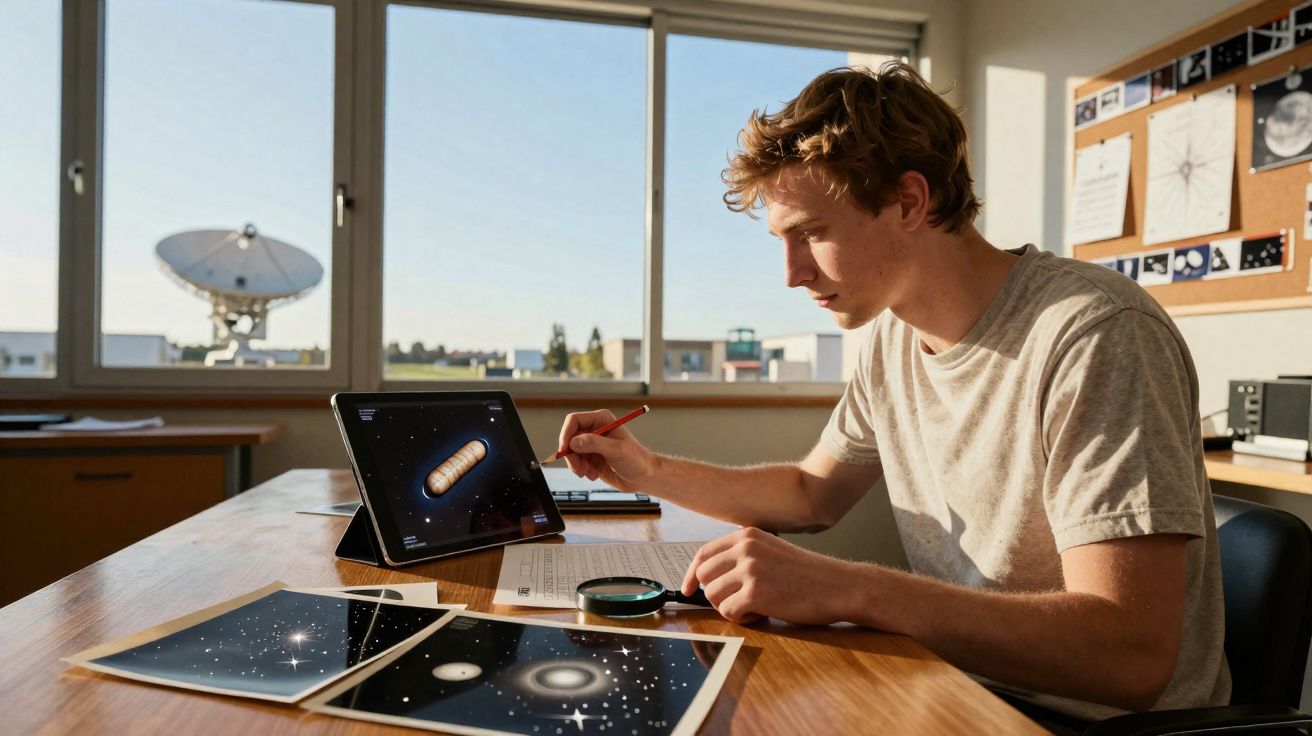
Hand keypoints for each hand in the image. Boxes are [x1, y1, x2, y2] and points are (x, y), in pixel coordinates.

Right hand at [555, 410, 657, 492]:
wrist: (644, 477)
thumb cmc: (637, 460)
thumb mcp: (616, 450)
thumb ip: (594, 444)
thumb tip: (573, 442)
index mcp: (601, 420)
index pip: (574, 421)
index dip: (566, 434)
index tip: (565, 450)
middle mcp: (595, 430)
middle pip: (569, 438)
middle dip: (571, 454)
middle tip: (578, 468)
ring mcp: (592, 445)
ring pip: (571, 452)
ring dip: (576, 465)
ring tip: (589, 473)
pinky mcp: (591, 458)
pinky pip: (576, 462)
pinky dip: (581, 470)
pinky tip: (594, 474)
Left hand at [681, 528, 859, 625]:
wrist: (838, 586)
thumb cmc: (807, 575)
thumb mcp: (771, 552)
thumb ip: (742, 558)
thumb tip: (708, 578)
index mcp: (747, 536)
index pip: (704, 553)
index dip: (691, 574)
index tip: (688, 590)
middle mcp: (746, 548)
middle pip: (704, 576)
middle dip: (715, 595)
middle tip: (738, 603)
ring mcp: (750, 568)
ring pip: (713, 595)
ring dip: (730, 607)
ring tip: (756, 606)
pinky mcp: (756, 592)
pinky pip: (728, 611)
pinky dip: (742, 619)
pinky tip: (762, 613)